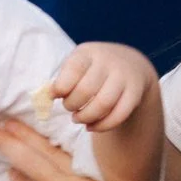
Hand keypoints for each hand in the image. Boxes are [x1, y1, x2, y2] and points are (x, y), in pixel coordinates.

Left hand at [39, 42, 155, 131]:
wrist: (131, 65)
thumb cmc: (93, 69)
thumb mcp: (77, 65)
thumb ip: (62, 80)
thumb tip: (46, 97)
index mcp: (88, 53)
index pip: (73, 69)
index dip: (60, 87)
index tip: (56, 95)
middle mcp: (108, 62)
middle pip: (86, 90)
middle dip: (72, 105)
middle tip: (69, 108)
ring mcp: (123, 78)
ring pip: (103, 104)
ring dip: (86, 117)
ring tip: (78, 119)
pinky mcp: (134, 94)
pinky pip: (119, 115)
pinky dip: (102, 126)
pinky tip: (91, 127)